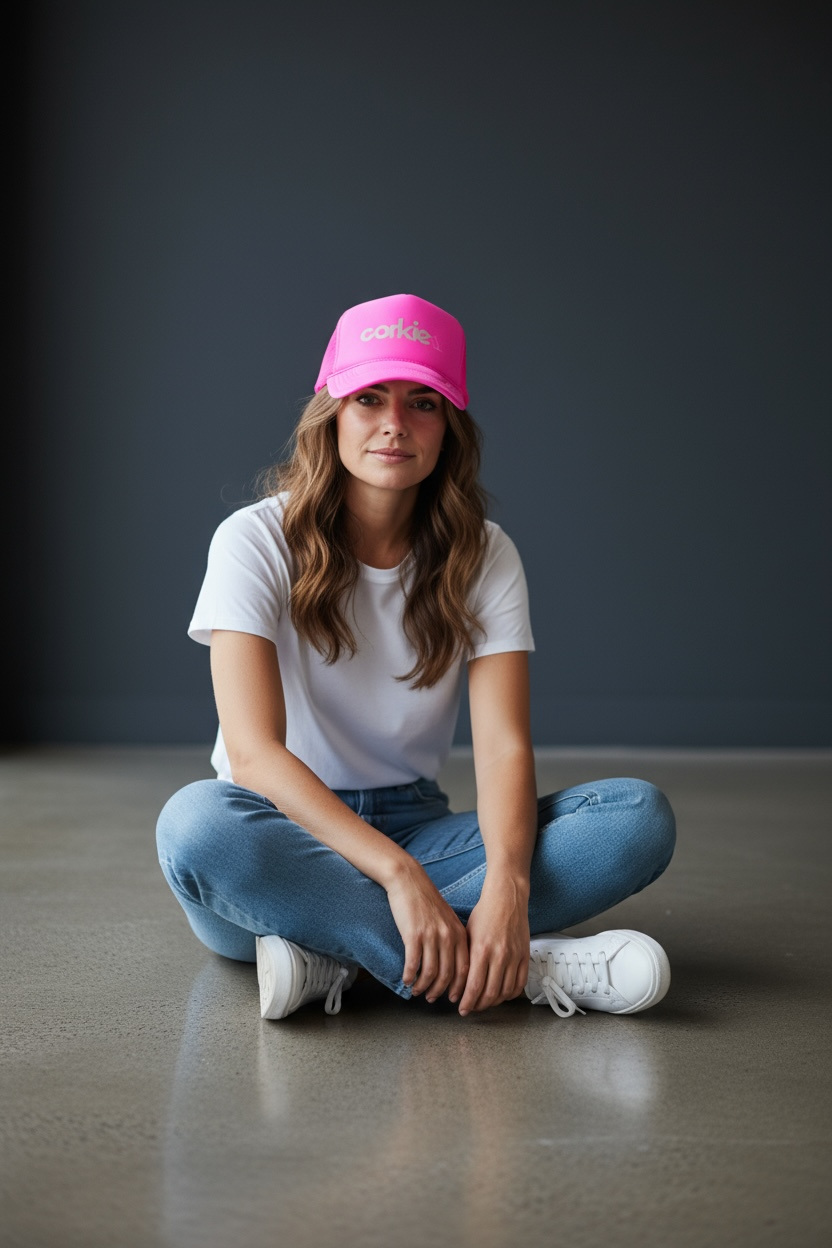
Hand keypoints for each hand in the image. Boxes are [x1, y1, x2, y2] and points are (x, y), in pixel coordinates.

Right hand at [386, 863, 469, 1003]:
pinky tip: (406, 980)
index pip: (465, 969)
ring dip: (423, 986)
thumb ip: (453, 939)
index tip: (454, 999)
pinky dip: (410, 976)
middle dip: (440, 992)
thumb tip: (453, 965)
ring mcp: (431, 936)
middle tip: (431, 998)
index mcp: (459, 933)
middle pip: (448, 975)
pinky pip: (413, 964)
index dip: (459, 988)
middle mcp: (448, 936)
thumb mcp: (447, 919)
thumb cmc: (426, 901)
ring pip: (430, 973)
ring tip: (417, 991)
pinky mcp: (413, 934)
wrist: (409, 880)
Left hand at [457, 873, 529, 1015]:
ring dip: (494, 1002)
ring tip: (485, 1003)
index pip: (473, 987)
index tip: (462, 1009)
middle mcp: (499, 956)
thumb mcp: (467, 934)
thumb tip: (457, 981)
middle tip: (472, 1009)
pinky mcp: (525, 956)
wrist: (506, 898)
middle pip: (489, 994)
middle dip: (478, 1006)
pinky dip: (511, 994)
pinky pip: (520, 984)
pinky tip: (502, 995)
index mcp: (481, 950)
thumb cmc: (484, 914)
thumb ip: (465, 958)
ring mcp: (514, 957)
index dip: (467, 1002)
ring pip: (505, 992)